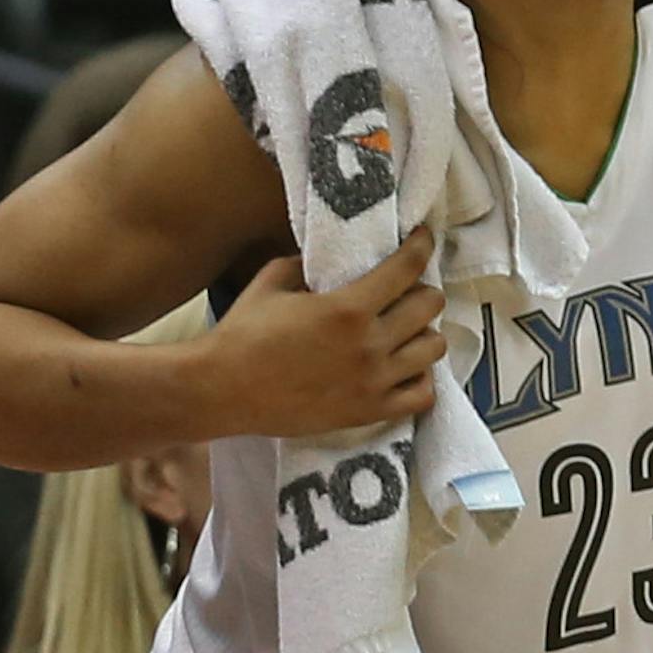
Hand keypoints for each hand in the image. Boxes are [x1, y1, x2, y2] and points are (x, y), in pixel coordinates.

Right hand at [201, 227, 447, 437]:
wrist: (220, 391)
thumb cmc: (242, 333)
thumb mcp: (273, 280)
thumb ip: (309, 262)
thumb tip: (333, 257)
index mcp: (348, 308)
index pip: (408, 267)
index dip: (420, 246)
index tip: (421, 239)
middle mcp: (369, 344)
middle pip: (430, 306)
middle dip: (421, 291)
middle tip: (405, 292)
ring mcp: (373, 382)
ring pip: (433, 348)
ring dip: (423, 333)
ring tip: (404, 332)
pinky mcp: (368, 412)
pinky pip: (422, 395)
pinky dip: (420, 378)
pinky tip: (403, 368)